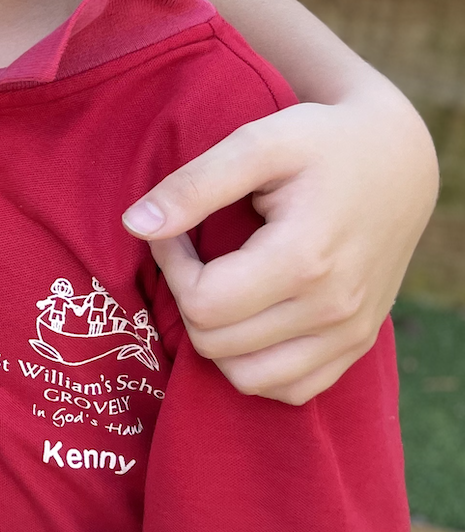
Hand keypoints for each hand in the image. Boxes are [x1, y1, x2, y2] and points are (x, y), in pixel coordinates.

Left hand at [124, 90, 436, 403]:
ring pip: (247, 378)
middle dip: (187, 297)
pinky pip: (290, 389)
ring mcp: (350, 335)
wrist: (397, 161)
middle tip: (193, 251)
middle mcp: (333, 310)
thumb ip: (193, 185)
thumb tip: (134, 226)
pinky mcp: (357, 346)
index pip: (203, 303)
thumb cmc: (321, 143)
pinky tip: (245, 318)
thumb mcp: (256, 142)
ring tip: (217, 285)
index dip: (171, 268)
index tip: (174, 231)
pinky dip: (254, 365)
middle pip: (216, 343)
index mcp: (305, 260)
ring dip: (215, 338)